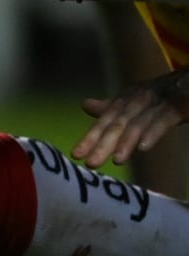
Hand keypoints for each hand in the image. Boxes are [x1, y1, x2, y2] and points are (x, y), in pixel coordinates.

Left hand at [74, 67, 188, 166]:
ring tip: (117, 160)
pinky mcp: (180, 104)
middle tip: (90, 163)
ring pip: (139, 122)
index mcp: (128, 98)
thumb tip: (85, 105)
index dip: (90, 137)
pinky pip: (164, 119)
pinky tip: (143, 148)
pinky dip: (153, 133)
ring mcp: (160, 100)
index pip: (105, 119)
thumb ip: (112, 107)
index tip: (75, 155)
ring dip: (126, 141)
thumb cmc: (167, 92)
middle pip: (118, 122)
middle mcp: (140, 97)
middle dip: (102, 143)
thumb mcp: (137, 100)